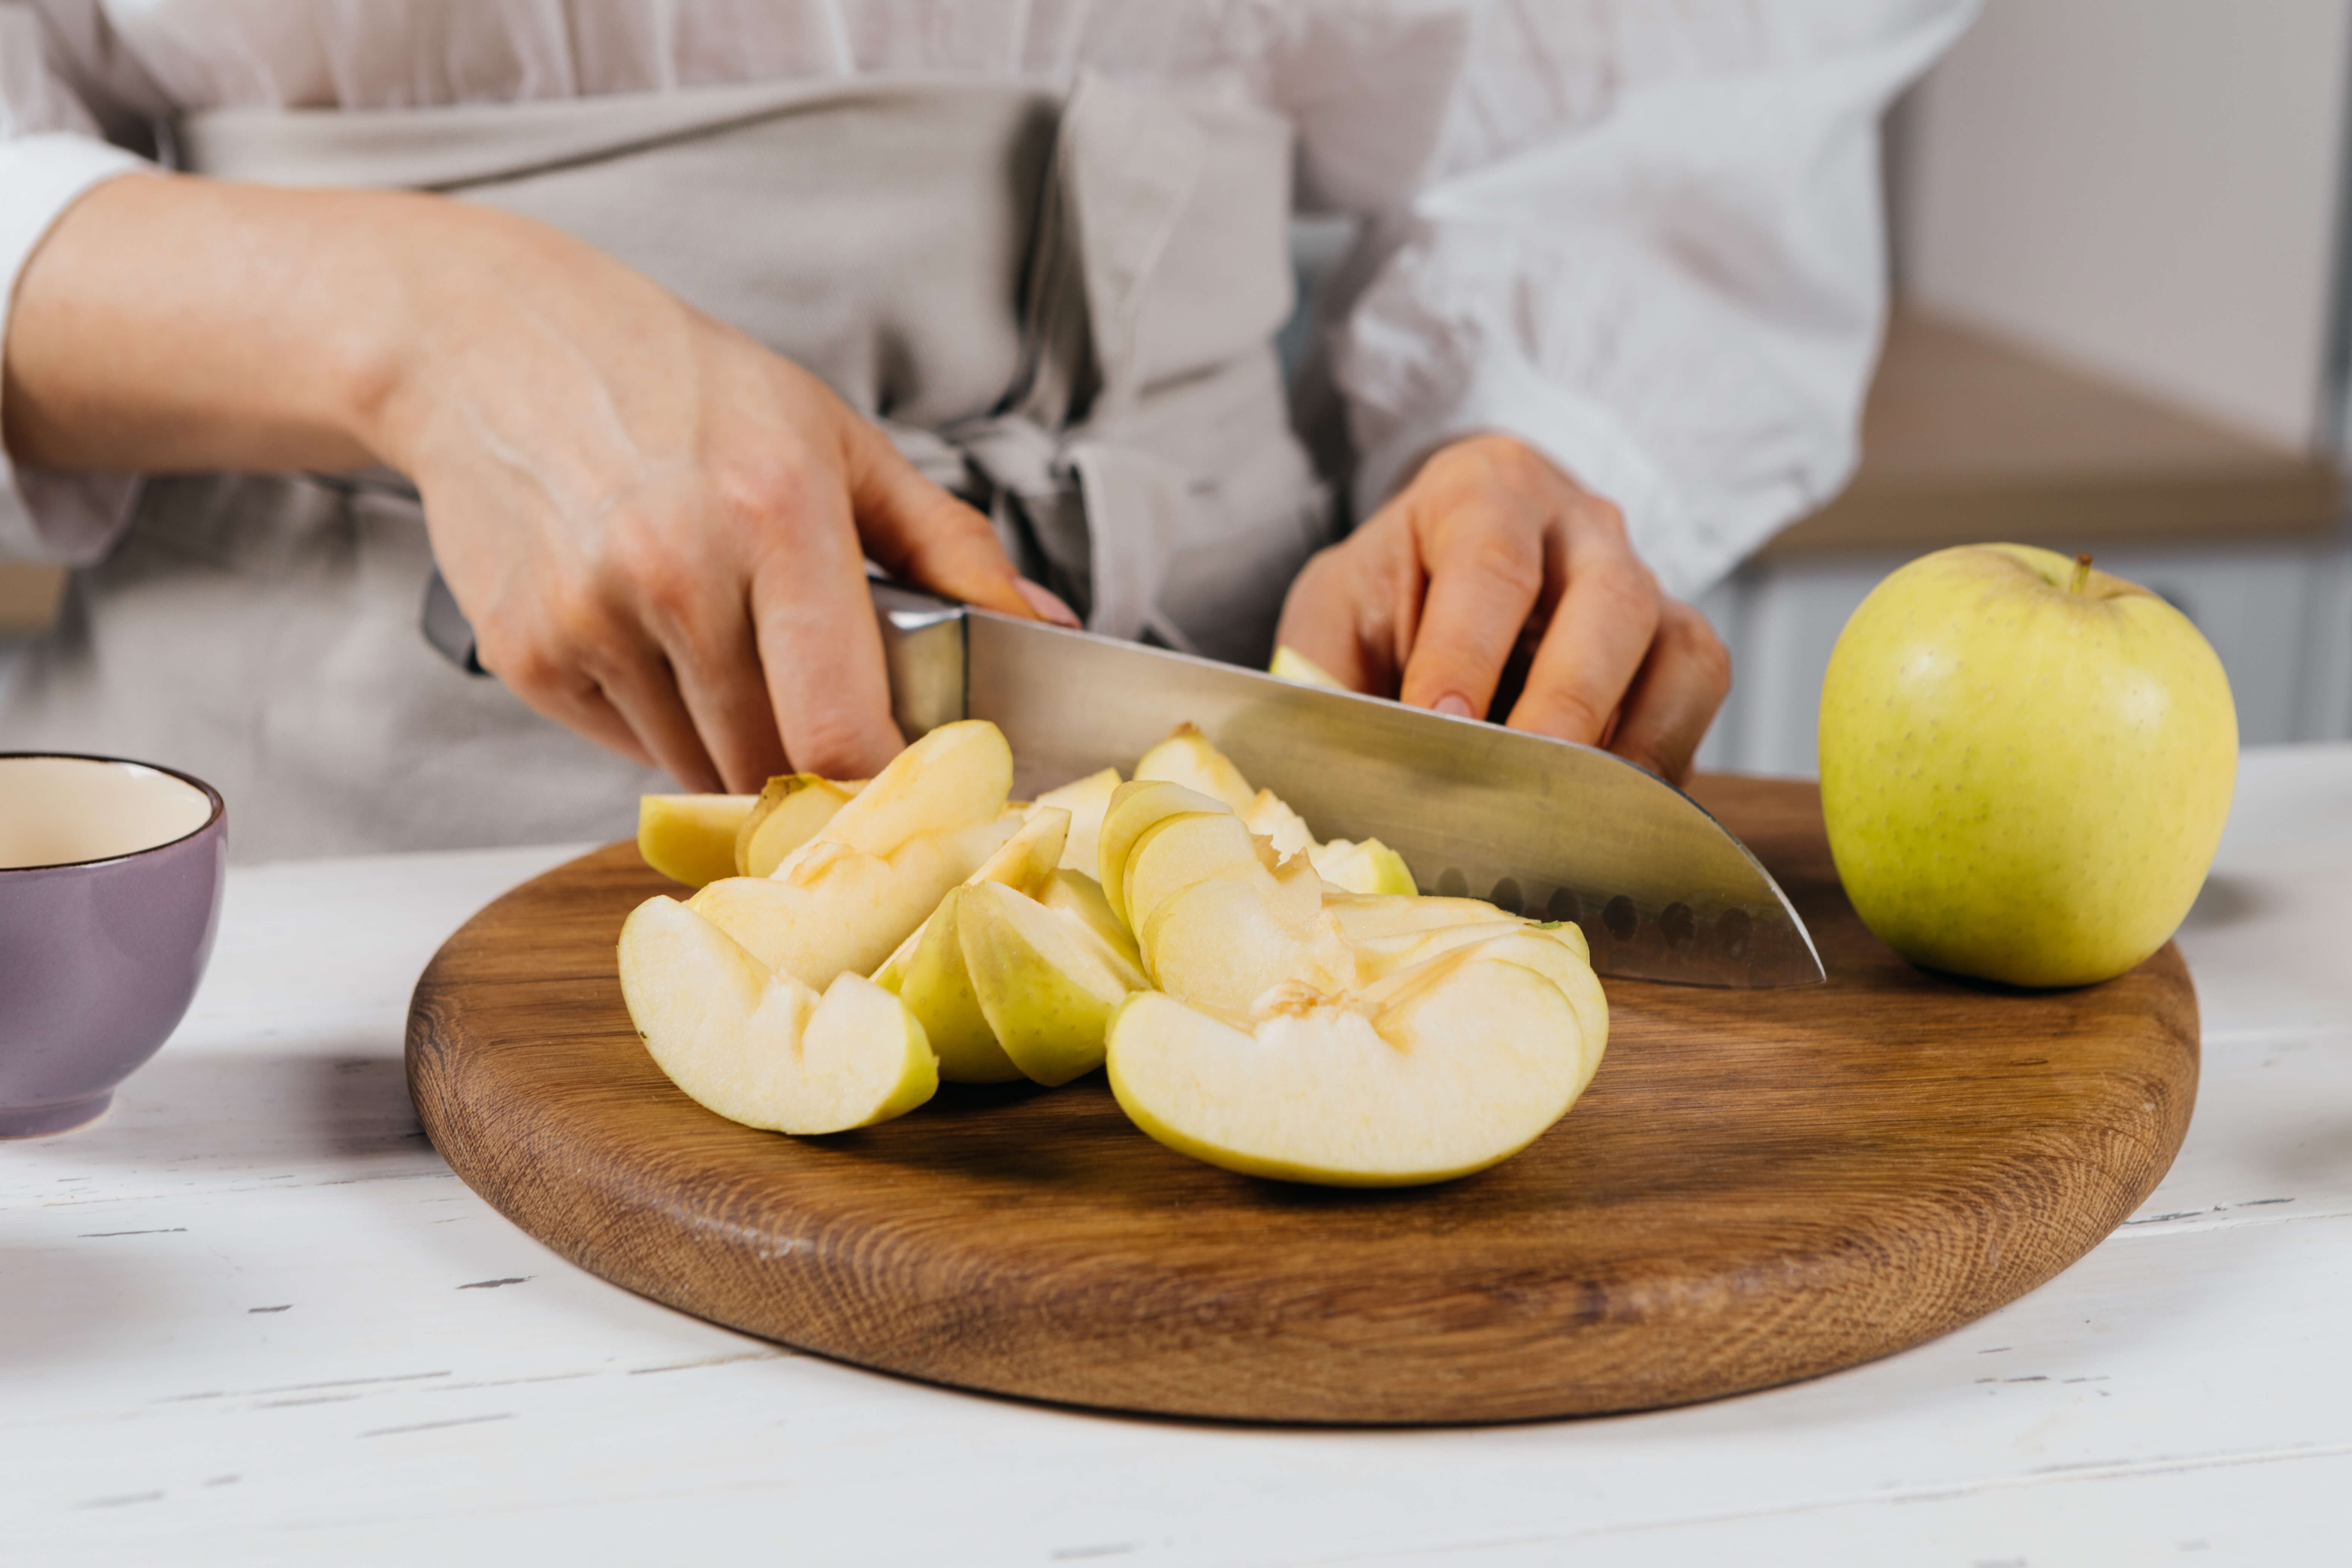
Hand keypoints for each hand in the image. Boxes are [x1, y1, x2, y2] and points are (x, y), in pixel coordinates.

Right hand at [370, 207, 1064, 790]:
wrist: (493, 340)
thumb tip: (1046, 628)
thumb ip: (951, 545)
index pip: (843, 732)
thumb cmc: (684, 386)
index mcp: (775, 515)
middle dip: (818, 770)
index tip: (913, 787)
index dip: (886, 785)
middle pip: (776, 769)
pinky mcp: (527, 656)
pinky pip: (631, 748)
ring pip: (703, 771)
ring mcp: (589, 620)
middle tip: (831, 724)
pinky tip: (656, 640)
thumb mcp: (838, 440)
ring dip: (740, 747)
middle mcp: (674, 573)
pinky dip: (664, 723)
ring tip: (734, 653)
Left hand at [1273, 434, 1728, 783]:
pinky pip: (1696, 700)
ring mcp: (1645, 583)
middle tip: (1524, 780)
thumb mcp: (1335, 610)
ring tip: (1579, 817)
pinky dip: (1663, 760)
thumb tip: (1327, 767)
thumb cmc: (1394, 592)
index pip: (1489, 561)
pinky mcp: (1677, 644)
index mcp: (1482, 492)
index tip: (1439, 725)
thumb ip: (1325, 676)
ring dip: (1633, 744)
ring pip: (1678, 653)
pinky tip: (1611, 814)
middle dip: (1567, 702)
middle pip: (1608, 604)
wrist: (1454, 559)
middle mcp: (1581, 527)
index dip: (1467, 648)